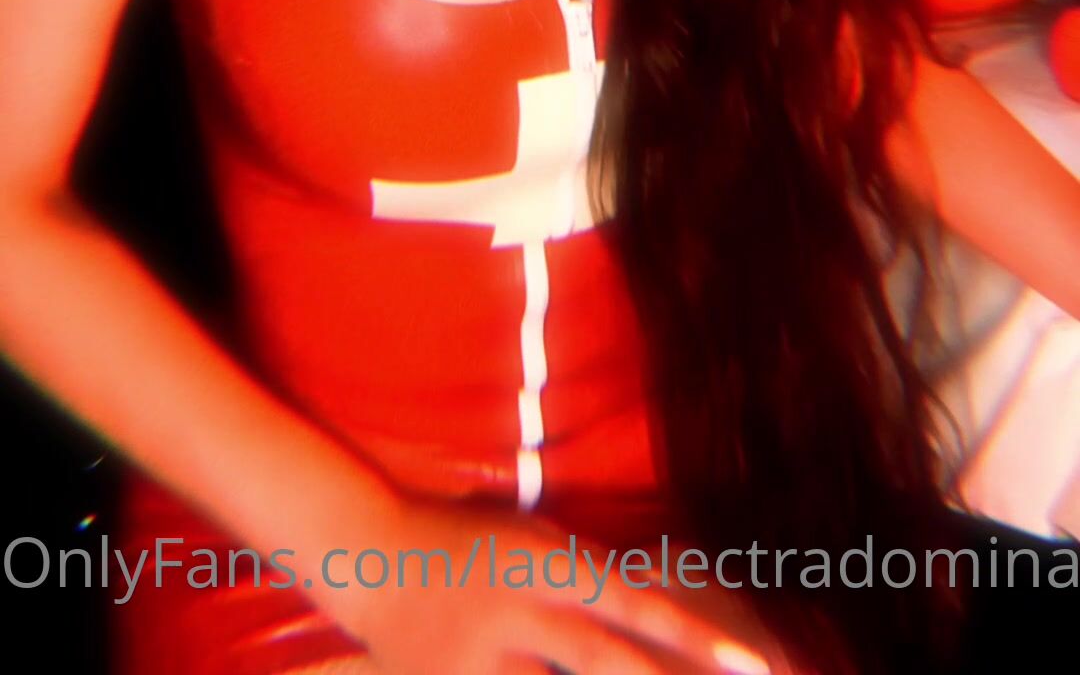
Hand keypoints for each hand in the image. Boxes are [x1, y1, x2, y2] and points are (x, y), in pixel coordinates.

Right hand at [304, 488, 800, 674]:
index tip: (751, 667)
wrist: (372, 557)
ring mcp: (476, 660)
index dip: (695, 640)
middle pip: (601, 662)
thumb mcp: (536, 542)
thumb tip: (656, 628)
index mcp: (544, 562)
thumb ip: (589, 581)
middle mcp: (516, 609)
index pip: (634, 605)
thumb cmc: (471, 542)